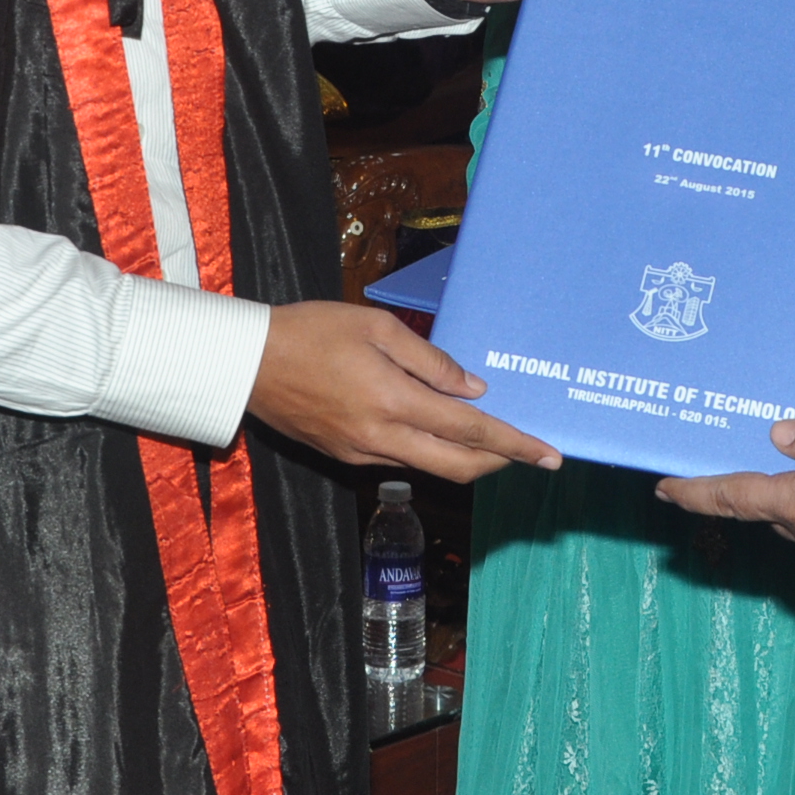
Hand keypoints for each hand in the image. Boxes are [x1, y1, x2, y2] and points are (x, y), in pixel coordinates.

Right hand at [246, 301, 563, 482]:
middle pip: (458, 467)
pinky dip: (431, 450)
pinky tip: (438, 429)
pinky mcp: (345, 456)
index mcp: (393, 402)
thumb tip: (473, 389)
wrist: (246, 363)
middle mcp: (381, 438)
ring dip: (466, 457)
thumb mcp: (375, 328)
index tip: (549, 456)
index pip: (470, 431)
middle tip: (531, 452)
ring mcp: (361, 454)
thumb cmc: (311, 331)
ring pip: (430, 466)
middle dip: (501, 462)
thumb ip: (430, 360)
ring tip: (492, 434)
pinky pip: (401, 460)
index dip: (515, 445)